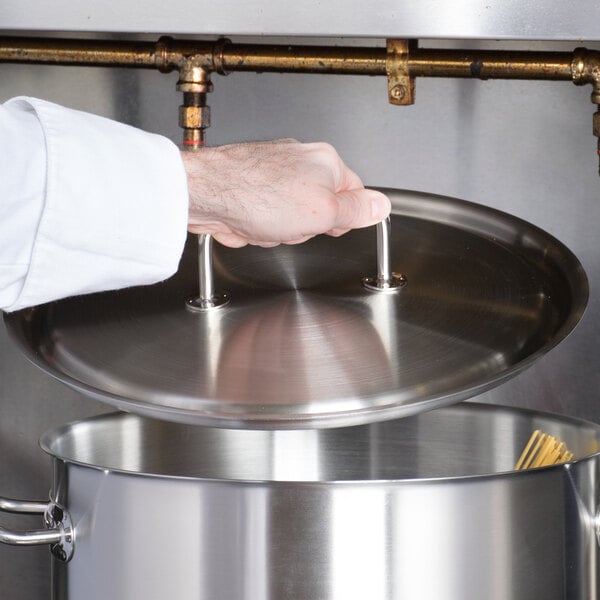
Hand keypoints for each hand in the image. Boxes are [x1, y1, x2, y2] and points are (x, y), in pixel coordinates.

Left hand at [181, 139, 390, 247]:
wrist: (206, 195)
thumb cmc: (256, 197)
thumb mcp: (323, 213)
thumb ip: (356, 210)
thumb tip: (381, 206)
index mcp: (326, 162)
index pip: (353, 196)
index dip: (341, 219)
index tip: (327, 226)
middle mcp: (301, 161)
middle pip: (320, 210)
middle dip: (304, 227)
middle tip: (290, 225)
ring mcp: (274, 173)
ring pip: (292, 219)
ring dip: (279, 231)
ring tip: (264, 223)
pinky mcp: (251, 187)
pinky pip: (268, 219)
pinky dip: (259, 227)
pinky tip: (249, 224)